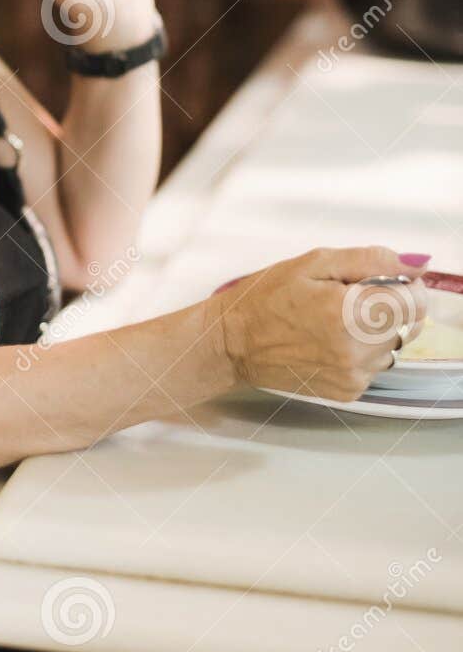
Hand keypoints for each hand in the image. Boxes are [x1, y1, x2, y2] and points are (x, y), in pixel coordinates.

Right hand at [207, 246, 429, 402]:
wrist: (233, 344)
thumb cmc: (267, 298)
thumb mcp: (315, 262)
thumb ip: (372, 260)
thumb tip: (418, 264)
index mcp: (349, 313)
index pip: (416, 301)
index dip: (404, 285)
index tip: (381, 280)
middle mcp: (356, 351)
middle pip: (409, 323)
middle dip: (389, 307)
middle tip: (349, 298)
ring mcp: (353, 375)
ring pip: (394, 345)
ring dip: (377, 331)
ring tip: (335, 321)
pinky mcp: (348, 391)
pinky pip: (375, 365)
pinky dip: (362, 350)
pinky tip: (330, 341)